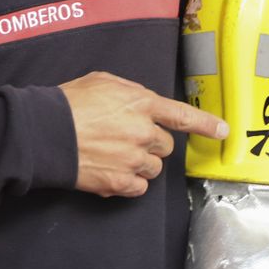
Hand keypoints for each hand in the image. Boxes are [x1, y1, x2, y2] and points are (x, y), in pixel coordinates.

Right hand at [60, 71, 227, 197]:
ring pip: (154, 168)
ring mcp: (133, 159)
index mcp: (141, 103)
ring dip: (140, 163)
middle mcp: (143, 132)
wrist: (45, 132)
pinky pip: (139, 187)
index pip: (183, 116)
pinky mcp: (121, 182)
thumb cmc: (69, 103)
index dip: (206, 124)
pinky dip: (129, 181)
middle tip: (125, 138)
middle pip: (166, 146)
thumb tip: (142, 102)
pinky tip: (110, 169)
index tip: (223, 130)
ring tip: (113, 153)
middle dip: (151, 143)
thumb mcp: (102, 81)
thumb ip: (131, 91)